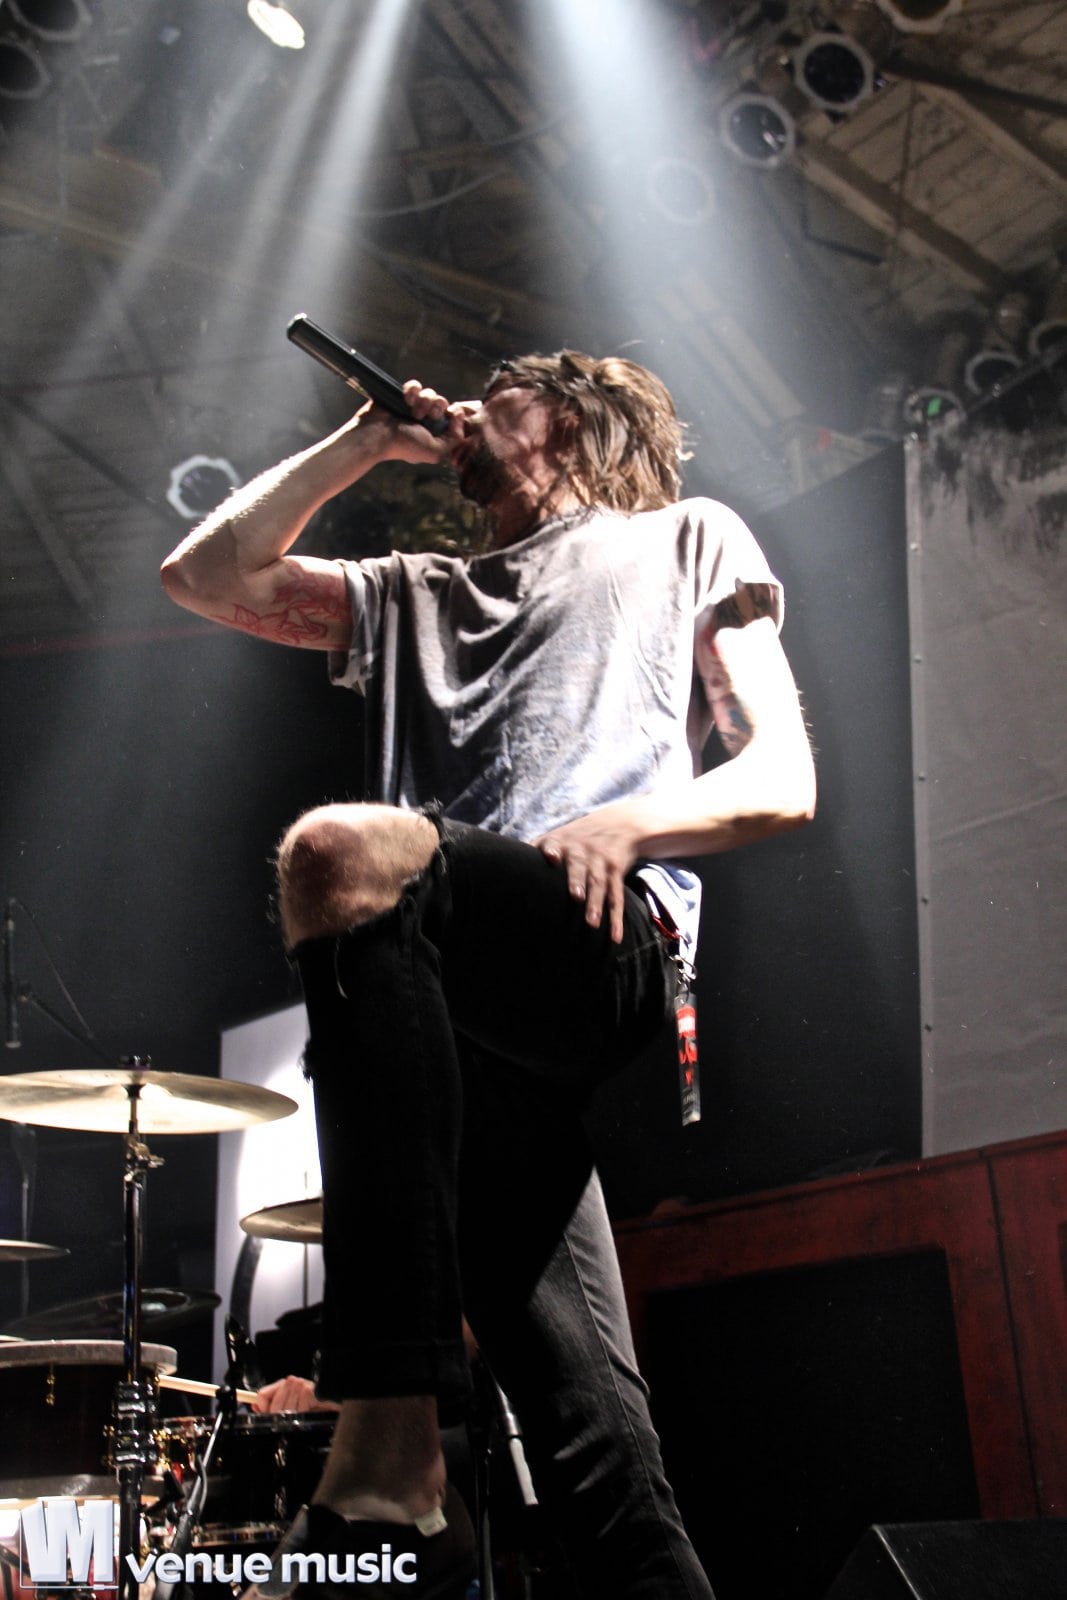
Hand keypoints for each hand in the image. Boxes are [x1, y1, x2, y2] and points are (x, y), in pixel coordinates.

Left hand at [251, 1374, 339, 1414]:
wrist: (336, 1406)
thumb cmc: (314, 1409)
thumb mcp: (289, 1410)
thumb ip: (271, 1408)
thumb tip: (254, 1404)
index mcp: (284, 1385)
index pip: (261, 1395)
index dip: (263, 1409)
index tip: (271, 1415)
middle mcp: (291, 1382)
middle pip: (273, 1406)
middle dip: (282, 1417)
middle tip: (294, 1417)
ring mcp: (300, 1385)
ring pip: (285, 1410)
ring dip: (295, 1417)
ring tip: (305, 1413)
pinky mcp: (309, 1391)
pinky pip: (299, 1409)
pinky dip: (304, 1414)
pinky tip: (311, 1410)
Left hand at [534, 799, 648, 943]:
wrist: (618, 823)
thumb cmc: (575, 838)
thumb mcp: (556, 837)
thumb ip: (534, 850)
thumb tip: (499, 868)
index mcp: (561, 842)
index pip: (554, 844)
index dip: (552, 850)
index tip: (551, 857)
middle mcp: (582, 850)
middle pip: (580, 866)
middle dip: (578, 881)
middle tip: (576, 897)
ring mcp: (601, 861)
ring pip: (599, 884)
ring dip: (597, 904)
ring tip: (592, 924)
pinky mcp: (616, 872)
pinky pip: (617, 897)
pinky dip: (616, 919)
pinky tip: (615, 937)